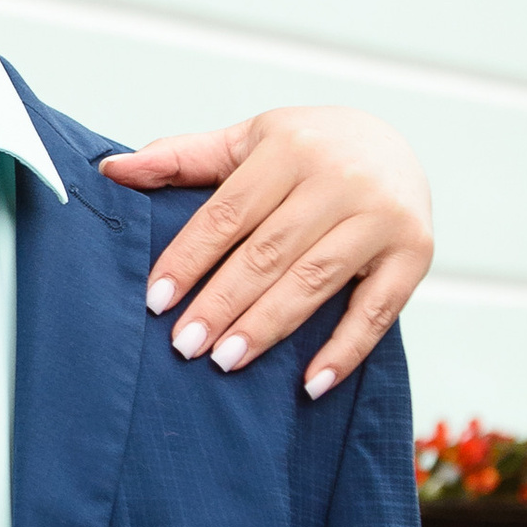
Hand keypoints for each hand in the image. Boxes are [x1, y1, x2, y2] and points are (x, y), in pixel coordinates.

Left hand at [97, 106, 432, 399]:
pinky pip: (378, 311)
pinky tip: (310, 384)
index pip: (228, 213)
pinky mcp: (415, 253)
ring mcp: (383, 218)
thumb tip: (110, 170)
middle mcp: (341, 178)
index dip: (189, 259)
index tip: (156, 301)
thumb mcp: (249, 142)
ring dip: (267, 327)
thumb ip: (182, 158)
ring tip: (224, 361)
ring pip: (314, 281)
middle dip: (222, 302)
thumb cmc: (308, 151)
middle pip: (269, 252)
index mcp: (292, 147)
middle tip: (184, 345)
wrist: (396, 144)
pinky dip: (344, 351)